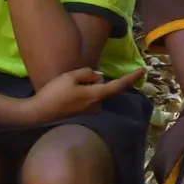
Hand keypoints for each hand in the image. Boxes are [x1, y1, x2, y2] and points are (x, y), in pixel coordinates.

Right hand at [25, 67, 144, 124]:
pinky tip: (66, 92)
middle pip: (103, 88)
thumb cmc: (54, 93)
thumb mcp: (70, 77)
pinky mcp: (82, 113)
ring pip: (94, 93)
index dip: (131, 78)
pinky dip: (81, 93)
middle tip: (73, 78)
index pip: (118, 86)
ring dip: (86, 87)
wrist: (40, 112)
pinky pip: (87, 98)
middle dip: (93, 81)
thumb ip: (87, 73)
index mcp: (95, 95)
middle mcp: (96, 105)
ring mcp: (89, 111)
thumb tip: (99, 76)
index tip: (143, 70)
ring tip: (66, 86)